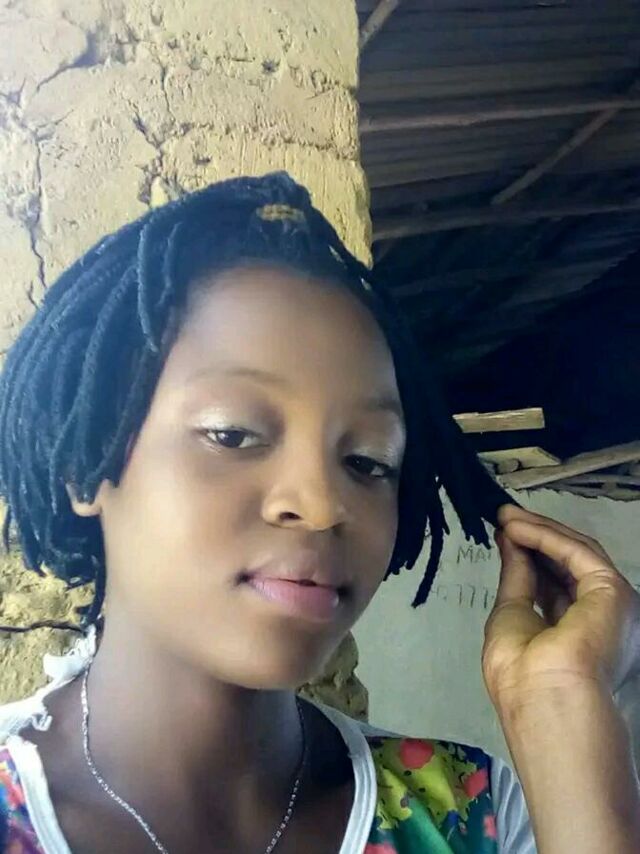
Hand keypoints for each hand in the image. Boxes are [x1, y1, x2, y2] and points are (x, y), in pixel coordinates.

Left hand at [482, 504, 639, 710]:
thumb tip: (510, 542)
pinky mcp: (614, 589)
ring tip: (505, 516)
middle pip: (569, 566)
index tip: (503, 534)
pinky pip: (577, 552)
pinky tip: (516, 526)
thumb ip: (517, 576)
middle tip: (503, 516)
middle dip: (535, 538)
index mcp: (581, 635)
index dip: (529, 556)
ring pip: (577, 553)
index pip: (557, 585)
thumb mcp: (512, 614)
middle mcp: (602, 618)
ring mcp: (612, 604)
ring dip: (539, 530)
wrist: (544, 696)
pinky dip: (545, 535)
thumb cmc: (522, 672)